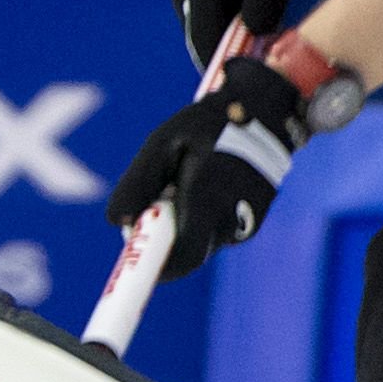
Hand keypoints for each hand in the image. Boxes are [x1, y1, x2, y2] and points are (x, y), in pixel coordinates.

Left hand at [105, 52, 307, 279]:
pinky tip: (201, 185)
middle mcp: (234, 220)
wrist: (266, 113)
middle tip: (158, 195)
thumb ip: (138, 182)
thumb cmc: (208, 125)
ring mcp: (247, 225)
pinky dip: (198, 219)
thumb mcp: (163, 143)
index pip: (185, 257)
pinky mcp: (251, 225)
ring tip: (184, 180)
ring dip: (181, 224)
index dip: (157, 268)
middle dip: (163, 237)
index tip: (135, 263)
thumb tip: (116, 221)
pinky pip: (212, 233)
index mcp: (211, 198)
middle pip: (186, 253)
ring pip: (198, 242)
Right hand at [172, 0, 320, 66]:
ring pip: (204, 32)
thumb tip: (254, 32)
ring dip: (225, 45)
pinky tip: (247, 36)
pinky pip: (206, 23)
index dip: (221, 65)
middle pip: (202, 38)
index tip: (238, 83)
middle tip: (251, 74)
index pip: (205, 38)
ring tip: (252, 57)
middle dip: (225, 57)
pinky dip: (224, 33)